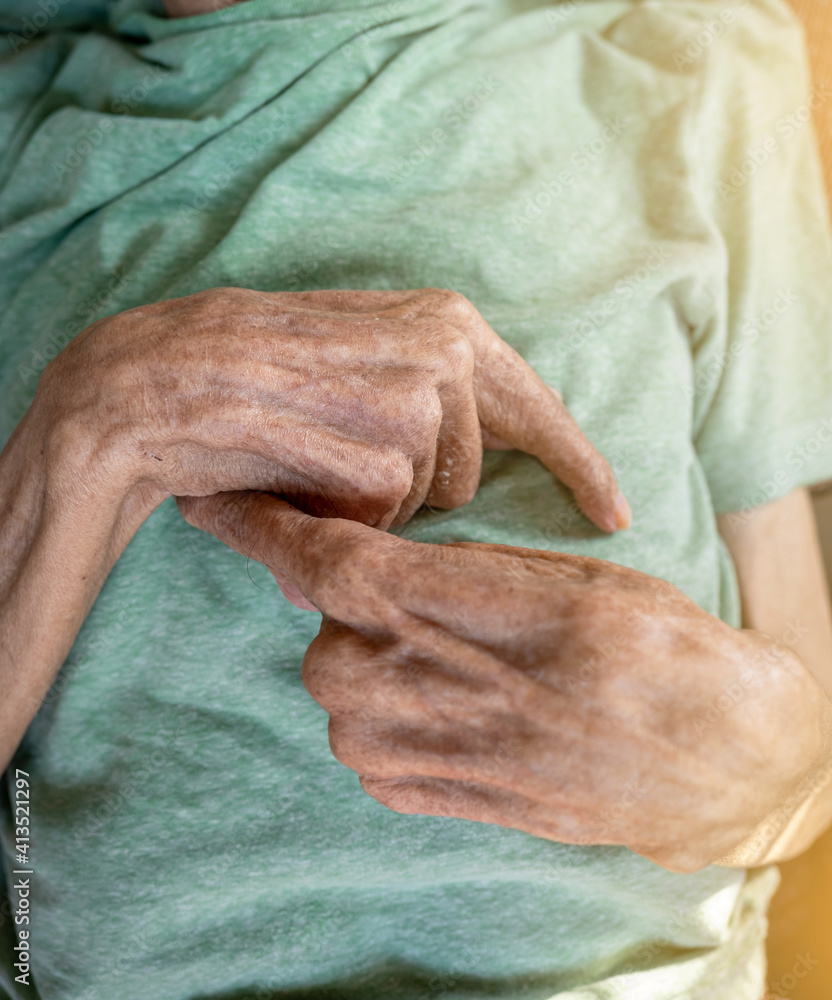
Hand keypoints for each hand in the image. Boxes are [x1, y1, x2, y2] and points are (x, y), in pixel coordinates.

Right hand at [37, 287, 628, 530]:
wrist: (161, 377)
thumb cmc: (256, 379)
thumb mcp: (358, 363)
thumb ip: (424, 397)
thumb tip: (471, 479)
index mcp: (449, 323)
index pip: (537, 409)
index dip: (579, 466)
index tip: (613, 515)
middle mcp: (448, 348)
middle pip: (468, 477)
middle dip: (410, 492)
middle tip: (330, 453)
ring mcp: (420, 394)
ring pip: (424, 502)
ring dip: (366, 502)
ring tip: (305, 453)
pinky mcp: (386, 443)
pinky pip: (383, 517)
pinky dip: (338, 514)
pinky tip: (293, 471)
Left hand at [178, 489, 827, 873]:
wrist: (703, 755)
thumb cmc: (647, 643)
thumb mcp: (560, 572)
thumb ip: (451, 571)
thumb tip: (361, 557)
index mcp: (466, 610)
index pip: (331, 561)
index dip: (265, 526)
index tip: (216, 502)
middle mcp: (428, 687)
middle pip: (323, 626)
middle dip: (348, 600)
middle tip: (418, 595)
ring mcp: (426, 753)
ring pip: (338, 685)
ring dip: (372, 657)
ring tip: (455, 654)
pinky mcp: (432, 799)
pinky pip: (364, 743)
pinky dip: (386, 710)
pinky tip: (451, 698)